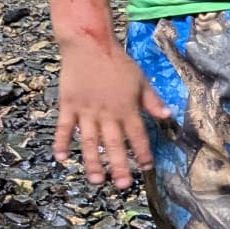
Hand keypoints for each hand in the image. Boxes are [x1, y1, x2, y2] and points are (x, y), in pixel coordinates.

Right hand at [53, 37, 169, 188]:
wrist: (89, 43)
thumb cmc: (117, 62)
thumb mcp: (140, 80)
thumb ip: (152, 100)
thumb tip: (168, 116)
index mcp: (127, 108)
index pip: (138, 136)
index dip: (143, 153)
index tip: (147, 167)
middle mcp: (107, 113)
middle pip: (114, 145)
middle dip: (119, 166)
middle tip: (122, 185)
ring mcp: (86, 111)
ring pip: (90, 141)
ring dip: (92, 162)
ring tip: (96, 180)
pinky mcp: (69, 105)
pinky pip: (64, 127)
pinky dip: (62, 142)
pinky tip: (61, 158)